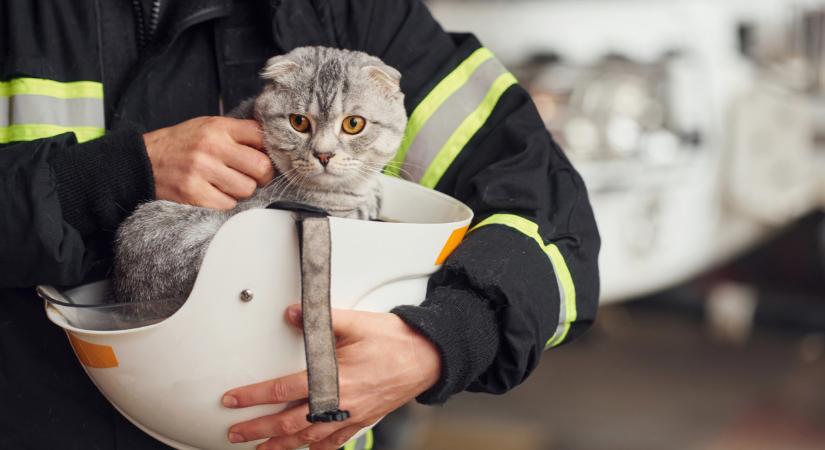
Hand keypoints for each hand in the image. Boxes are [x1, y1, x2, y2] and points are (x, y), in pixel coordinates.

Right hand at [144, 116, 274, 209]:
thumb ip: (237, 133)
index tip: (265, 157)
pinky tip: (213, 193)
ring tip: (227, 184)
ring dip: (242, 191)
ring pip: (247, 189)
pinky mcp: (194, 194)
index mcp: (218, 127)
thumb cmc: (181, 145)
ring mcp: (202, 171)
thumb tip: (273, 145)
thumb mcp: (207, 127)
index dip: (269, 150)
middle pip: (261, 167)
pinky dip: (225, 202)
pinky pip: (228, 205)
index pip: (262, 136)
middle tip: (253, 177)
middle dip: (262, 176)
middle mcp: (211, 147)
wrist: (142, 161)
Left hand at [221, 305, 441, 449]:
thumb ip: (320, 320)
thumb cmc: (395, 341)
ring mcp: (352, 415)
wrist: (427, 357)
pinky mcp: (364, 420)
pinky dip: (317, 449)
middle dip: (258, 430)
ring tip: (261, 449)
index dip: (253, 397)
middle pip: (289, 423)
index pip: (282, 391)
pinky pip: (336, 441)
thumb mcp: (356, 323)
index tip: (233, 400)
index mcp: (334, 377)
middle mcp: (340, 402)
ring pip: (309, 438)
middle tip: (236, 433)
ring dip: (281, 446)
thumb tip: (291, 314)